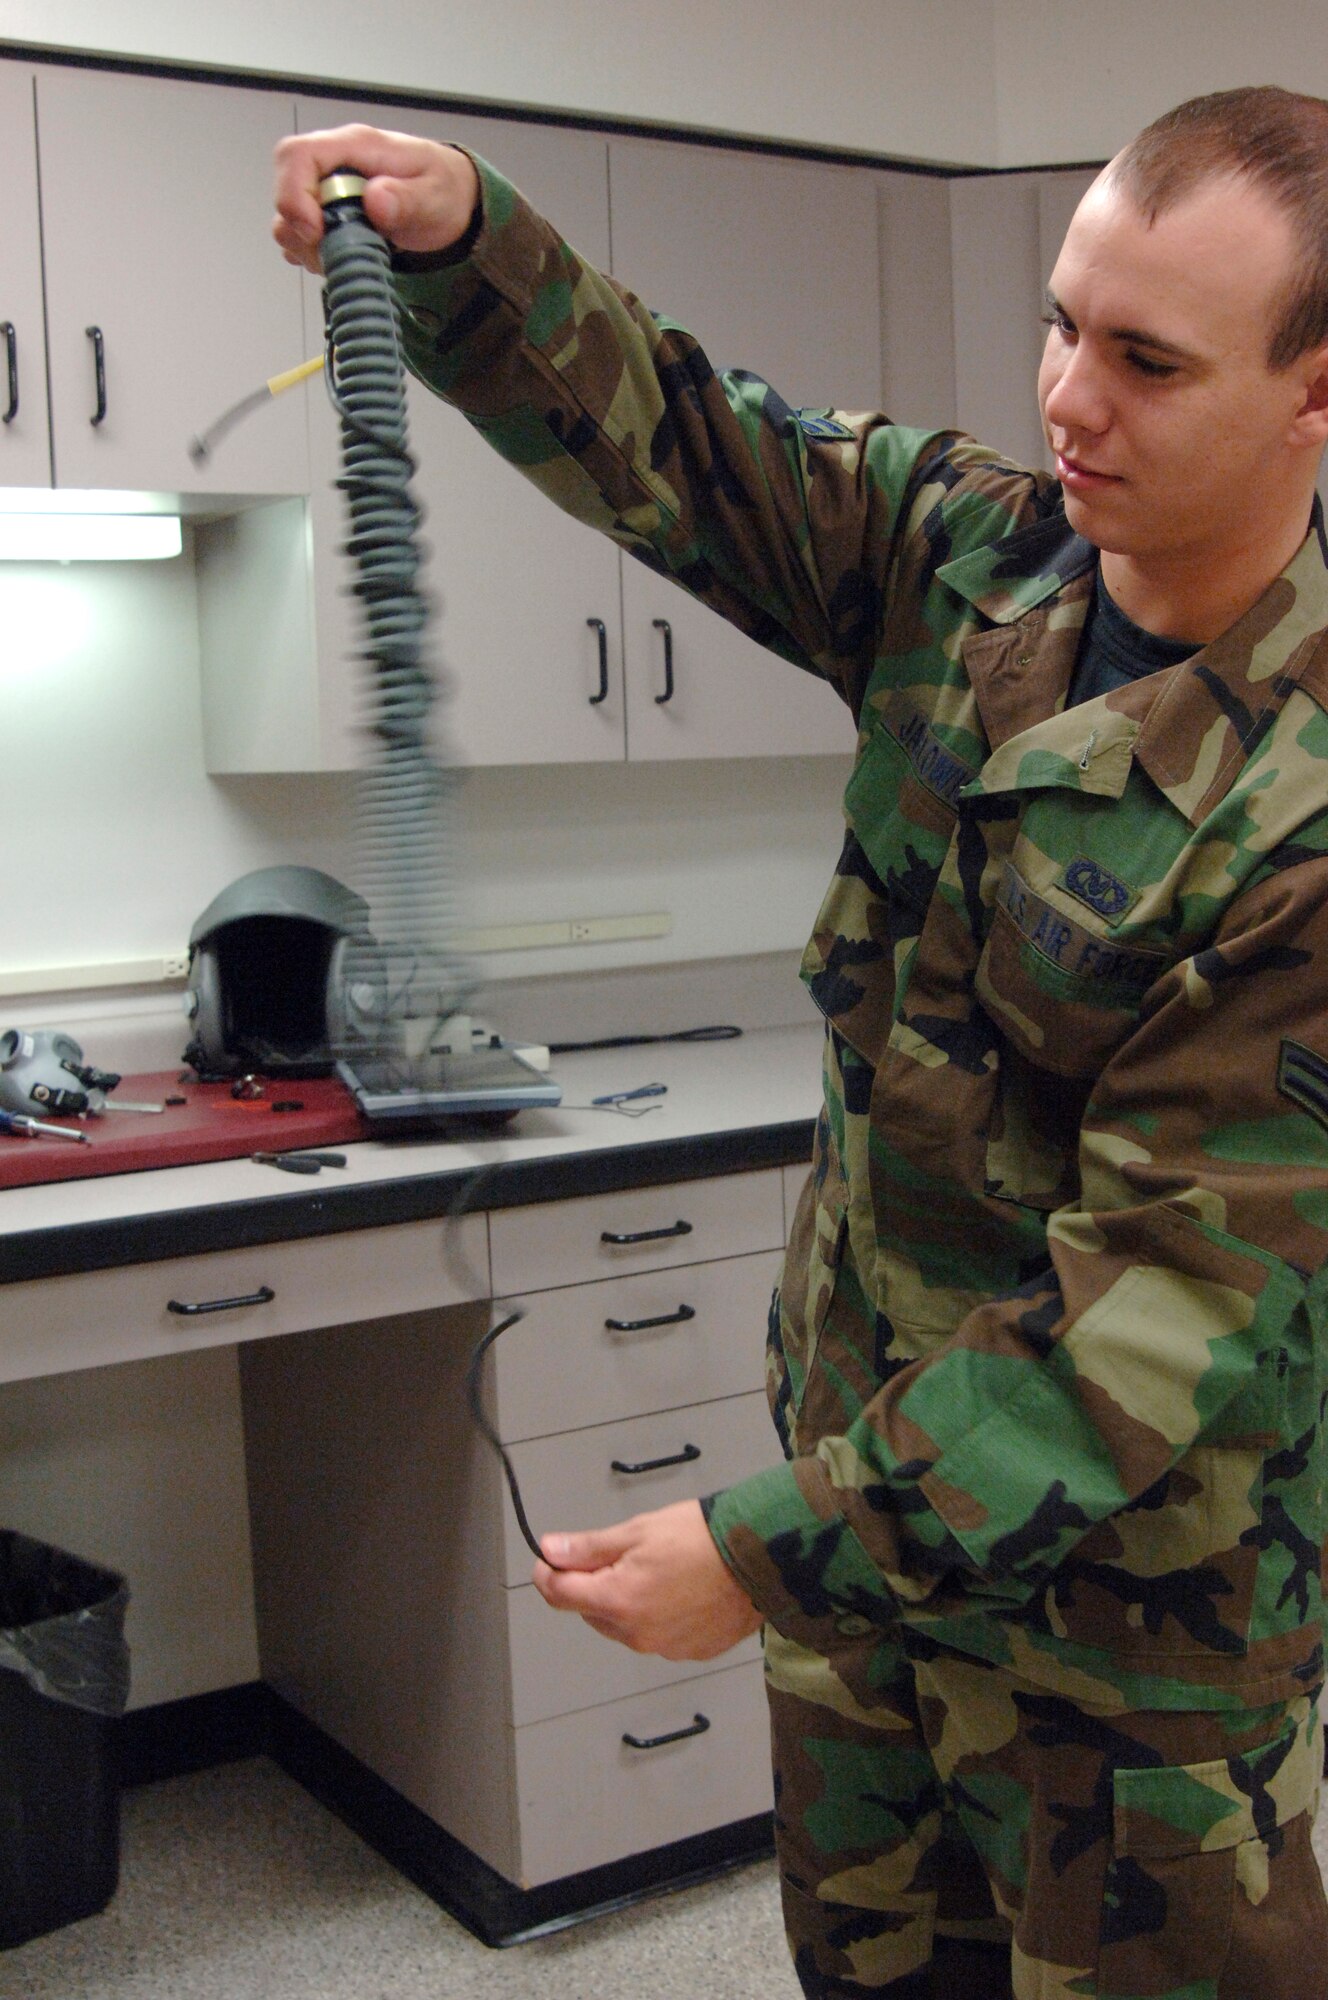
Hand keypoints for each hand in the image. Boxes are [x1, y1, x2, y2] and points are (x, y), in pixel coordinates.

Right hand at [272, 125, 480, 271]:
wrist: (453, 202)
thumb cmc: (443, 189)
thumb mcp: (436, 194)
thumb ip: (406, 198)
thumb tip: (375, 200)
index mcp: (355, 147)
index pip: (298, 155)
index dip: (293, 194)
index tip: (315, 230)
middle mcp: (333, 165)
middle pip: (286, 189)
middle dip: (302, 230)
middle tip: (337, 251)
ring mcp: (327, 193)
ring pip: (288, 220)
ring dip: (309, 248)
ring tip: (350, 256)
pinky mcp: (327, 219)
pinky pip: (301, 238)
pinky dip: (315, 256)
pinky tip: (346, 258)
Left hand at [532, 1499, 762, 1659]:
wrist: (759, 1556)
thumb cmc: (701, 1537)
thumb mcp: (638, 1530)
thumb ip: (588, 1548)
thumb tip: (549, 1551)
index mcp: (618, 1601)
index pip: (559, 1596)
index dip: (548, 1574)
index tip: (550, 1559)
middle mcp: (637, 1634)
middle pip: (592, 1612)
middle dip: (594, 1586)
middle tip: (620, 1555)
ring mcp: (665, 1648)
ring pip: (625, 1626)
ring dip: (626, 1603)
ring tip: (658, 1570)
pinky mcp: (691, 1652)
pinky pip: (658, 1636)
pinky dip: (658, 1616)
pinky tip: (680, 1590)